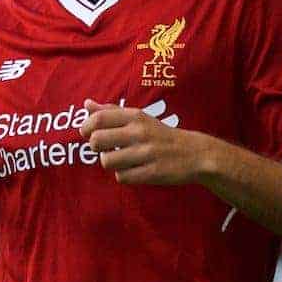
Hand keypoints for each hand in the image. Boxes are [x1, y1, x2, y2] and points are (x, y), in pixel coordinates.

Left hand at [79, 99, 212, 184]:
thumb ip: (112, 111)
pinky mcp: (151, 173)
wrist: (195, 154)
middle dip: (96, 147)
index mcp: (135, 117)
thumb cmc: (160, 134)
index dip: (86, 127)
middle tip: (106, 148)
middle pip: (97, 140)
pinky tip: (133, 170)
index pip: (99, 119)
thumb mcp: (139, 118)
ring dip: (111, 163)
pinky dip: (124, 175)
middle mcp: (140, 133)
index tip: (88, 133)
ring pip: (107, 161)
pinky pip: (122, 177)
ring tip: (122, 160)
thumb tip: (86, 104)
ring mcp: (146, 153)